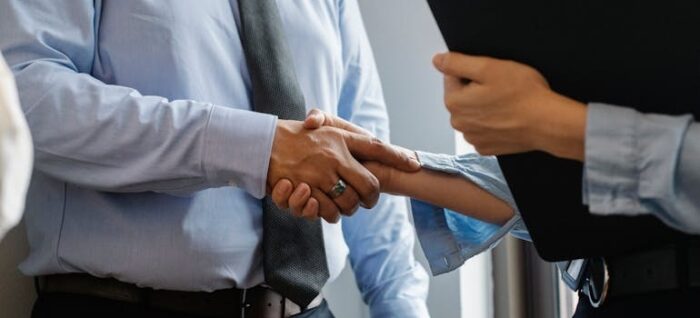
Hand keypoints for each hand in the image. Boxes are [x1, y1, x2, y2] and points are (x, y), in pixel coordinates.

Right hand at [268, 117, 419, 222]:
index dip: (397, 158)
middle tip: (369, 201)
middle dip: (372, 198)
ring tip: (345, 205)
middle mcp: (335, 156)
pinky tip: (327, 207)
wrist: (264, 144)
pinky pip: (329, 211)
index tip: (415, 165)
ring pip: (350, 202)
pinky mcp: (308, 190)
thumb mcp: (322, 128)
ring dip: (350, 208)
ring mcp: (322, 174)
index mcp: (341, 138)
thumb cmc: (295, 137)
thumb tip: (369, 144)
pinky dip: (331, 213)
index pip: (377, 147)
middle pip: (369, 185)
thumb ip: (344, 136)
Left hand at [433, 52, 586, 159]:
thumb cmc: (522, 94)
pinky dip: (493, 123)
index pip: (453, 77)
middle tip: (501, 88)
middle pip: (462, 96)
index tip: (491, 75)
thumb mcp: (489, 67)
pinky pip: (484, 129)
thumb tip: (438, 60)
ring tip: (506, 103)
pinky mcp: (487, 147)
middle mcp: (458, 123)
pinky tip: (507, 118)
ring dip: (484, 107)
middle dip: (477, 89)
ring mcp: (473, 137)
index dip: (473, 71)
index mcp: (454, 102)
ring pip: (473, 113)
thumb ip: (457, 63)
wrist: (547, 123)